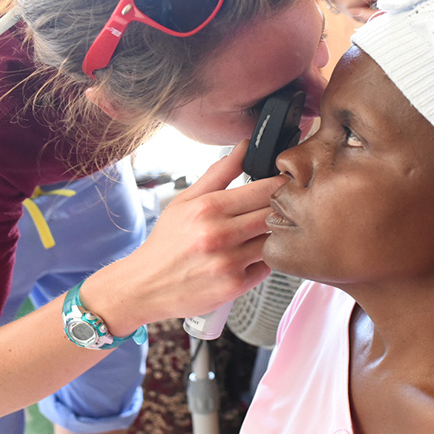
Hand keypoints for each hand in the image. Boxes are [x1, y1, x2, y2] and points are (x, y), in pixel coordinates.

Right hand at [95, 141, 284, 332]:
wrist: (146, 286)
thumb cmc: (167, 242)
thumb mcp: (186, 200)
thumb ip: (219, 173)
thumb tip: (245, 146)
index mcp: (208, 208)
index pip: (264, 190)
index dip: (281, 185)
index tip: (286, 184)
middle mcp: (219, 235)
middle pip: (274, 214)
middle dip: (282, 209)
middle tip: (280, 209)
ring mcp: (228, 263)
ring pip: (274, 241)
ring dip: (273, 236)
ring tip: (257, 234)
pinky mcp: (235, 286)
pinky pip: (267, 267)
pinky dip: (262, 260)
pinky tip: (247, 256)